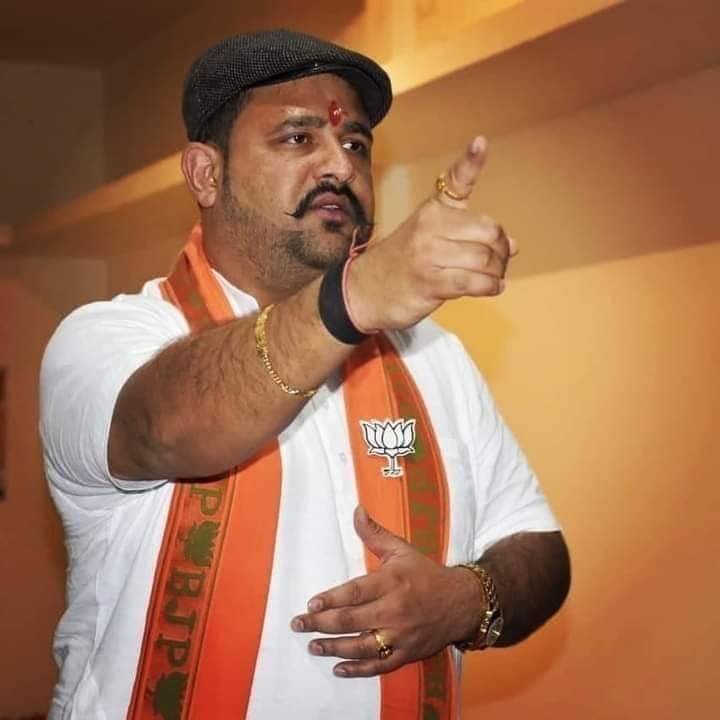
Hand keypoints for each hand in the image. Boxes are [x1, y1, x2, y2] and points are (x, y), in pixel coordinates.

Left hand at [290, 506, 483, 677]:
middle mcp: (396, 610)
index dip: (331, 599)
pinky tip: (338, 668)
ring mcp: (402, 635)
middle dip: (321, 624)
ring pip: (362, 646)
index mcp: (392, 581)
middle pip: (353, 620)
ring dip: (334, 648)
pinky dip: (358, 670)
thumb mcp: (402, 549)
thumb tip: (356, 510)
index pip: (356, 592)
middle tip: (298, 625)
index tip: (311, 603)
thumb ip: (374, 533)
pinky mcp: (407, 653)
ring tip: (313, 646)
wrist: (462, 602)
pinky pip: (379, 665)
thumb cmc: (427, 573)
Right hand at [346, 136, 517, 331]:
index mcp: (432, 210)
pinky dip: (490, 286)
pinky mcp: (430, 282)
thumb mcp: (428, 237)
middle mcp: (429, 226)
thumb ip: (470, 236)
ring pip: (484, 259)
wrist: (364, 290)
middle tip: (502, 261)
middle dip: (502, 250)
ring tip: (496, 278)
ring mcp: (428, 254)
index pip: (456, 181)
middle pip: (488, 232)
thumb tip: (512, 245)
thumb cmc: (401, 263)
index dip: (471, 161)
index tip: (481, 142)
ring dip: (497, 272)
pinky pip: (473, 282)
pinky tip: (493, 288)